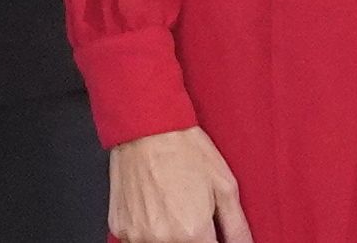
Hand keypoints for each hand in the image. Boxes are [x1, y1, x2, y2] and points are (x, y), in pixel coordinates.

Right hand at [107, 126, 253, 242]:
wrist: (146, 126)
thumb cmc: (184, 149)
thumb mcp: (225, 185)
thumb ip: (237, 227)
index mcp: (193, 233)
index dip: (213, 241)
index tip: (211, 232)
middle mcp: (163, 239)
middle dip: (193, 239)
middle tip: (191, 215)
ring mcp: (137, 236)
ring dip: (171, 238)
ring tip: (172, 209)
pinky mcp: (119, 228)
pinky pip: (138, 241)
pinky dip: (148, 232)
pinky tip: (154, 207)